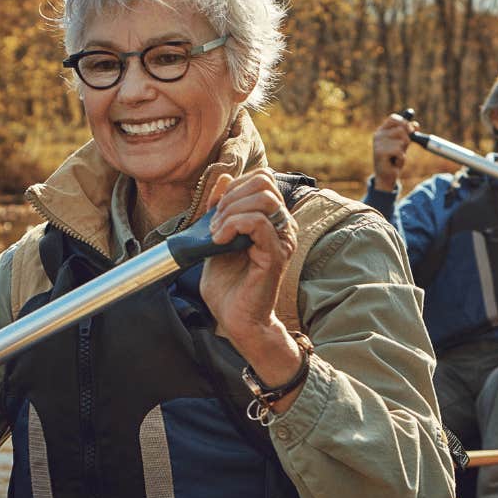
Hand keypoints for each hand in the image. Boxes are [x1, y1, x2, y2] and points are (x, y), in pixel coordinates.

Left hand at [201, 168, 303, 388]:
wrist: (235, 320)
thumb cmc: (228, 285)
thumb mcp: (217, 237)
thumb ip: (221, 209)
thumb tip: (223, 178)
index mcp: (272, 220)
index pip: (261, 180)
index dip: (234, 187)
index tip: (215, 211)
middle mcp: (283, 226)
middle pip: (264, 183)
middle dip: (232, 196)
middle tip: (215, 223)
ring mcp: (282, 239)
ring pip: (263, 198)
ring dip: (231, 210)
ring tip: (217, 232)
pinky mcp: (276, 254)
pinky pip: (257, 222)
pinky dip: (233, 224)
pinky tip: (219, 240)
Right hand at [371, 113, 418, 191]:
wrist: (386, 177)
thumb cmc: (393, 159)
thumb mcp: (403, 144)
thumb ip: (408, 134)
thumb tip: (416, 124)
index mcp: (382, 131)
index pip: (394, 118)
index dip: (405, 122)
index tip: (411, 131)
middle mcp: (378, 135)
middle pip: (401, 128)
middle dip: (407, 140)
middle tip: (401, 149)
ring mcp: (378, 144)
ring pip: (402, 141)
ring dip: (403, 151)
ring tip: (396, 157)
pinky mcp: (380, 153)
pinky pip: (399, 151)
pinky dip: (401, 159)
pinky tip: (394, 163)